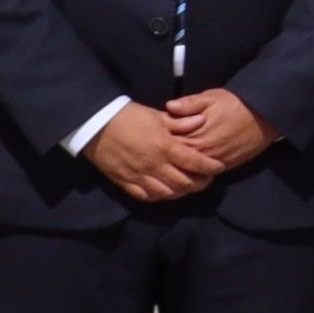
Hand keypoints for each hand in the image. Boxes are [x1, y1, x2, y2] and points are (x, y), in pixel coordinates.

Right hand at [82, 107, 223, 202]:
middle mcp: (154, 165)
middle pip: (184, 183)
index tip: (219, 167)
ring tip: (188, 186)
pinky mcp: (124, 182)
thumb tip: (201, 121)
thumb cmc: (128, 116)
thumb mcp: (156, 115)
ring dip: (181, 192)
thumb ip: (180, 122)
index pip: (194, 162)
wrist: (95, 125)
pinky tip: (165, 192)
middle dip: (199, 183)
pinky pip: (145, 196)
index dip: (210, 167)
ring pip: (166, 193)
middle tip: (207, 179)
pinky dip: (159, 197)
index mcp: (165, 147)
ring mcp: (138, 176)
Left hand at [159, 91, 271, 174]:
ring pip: (188, 172)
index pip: (168, 144)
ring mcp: (213, 161)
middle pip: (175, 162)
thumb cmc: (237, 104)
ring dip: (175, 172)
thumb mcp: (212, 98)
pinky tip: (183, 176)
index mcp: (195, 134)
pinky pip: (203, 176)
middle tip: (149, 159)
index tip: (146, 141)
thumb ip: (189, 103)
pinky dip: (192, 177)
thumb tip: (168, 106)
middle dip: (163, 161)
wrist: (265, 116)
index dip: (156, 143)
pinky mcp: (224, 166)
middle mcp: (203, 151)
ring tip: (162, 172)